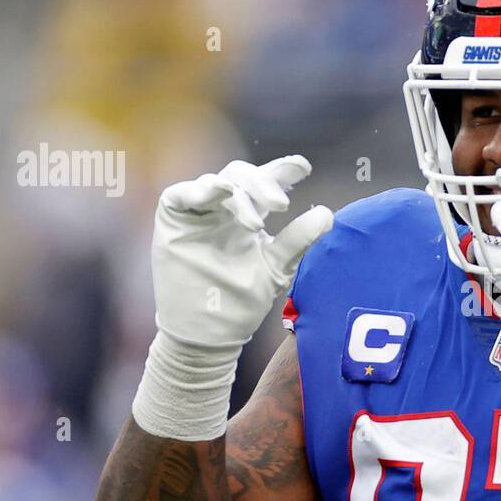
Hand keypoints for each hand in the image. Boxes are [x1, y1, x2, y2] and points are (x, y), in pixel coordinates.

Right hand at [152, 156, 332, 347]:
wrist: (208, 332)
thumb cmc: (241, 300)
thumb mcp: (275, 268)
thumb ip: (298, 240)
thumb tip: (328, 215)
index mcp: (250, 215)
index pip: (266, 184)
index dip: (283, 170)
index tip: (304, 167)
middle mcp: (223, 209)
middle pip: (242, 176)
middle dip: (263, 183)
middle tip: (281, 204)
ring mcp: (198, 213)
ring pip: (215, 182)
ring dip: (237, 194)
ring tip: (254, 222)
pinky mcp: (172, 220)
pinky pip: (180, 194)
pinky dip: (198, 190)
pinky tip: (218, 192)